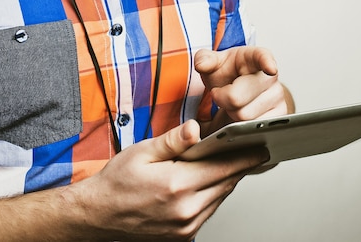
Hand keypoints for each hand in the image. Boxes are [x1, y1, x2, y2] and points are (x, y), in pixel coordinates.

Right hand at [79, 119, 268, 240]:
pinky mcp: (183, 235)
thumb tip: (195, 129)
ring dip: (226, 180)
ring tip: (230, 160)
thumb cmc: (118, 181)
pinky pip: (208, 210)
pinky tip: (208, 180)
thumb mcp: (143, 152)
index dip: (245, 156)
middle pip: (225, 184)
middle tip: (252, 148)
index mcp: (177, 186)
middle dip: (239, 165)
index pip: (223, 169)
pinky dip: (213, 194)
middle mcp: (185, 210)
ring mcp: (186, 226)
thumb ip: (173, 141)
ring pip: (219, 198)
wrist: (99, 214)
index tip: (261, 147)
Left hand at [194, 46, 288, 127]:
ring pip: (244, 117)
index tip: (270, 68)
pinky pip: (254, 128)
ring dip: (232, 113)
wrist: (239, 90)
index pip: (262, 57)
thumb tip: (201, 64)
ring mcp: (277, 97)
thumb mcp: (213, 63)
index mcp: (254, 57)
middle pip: (237, 98)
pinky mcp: (280, 116)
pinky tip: (242, 113)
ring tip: (234, 103)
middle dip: (223, 99)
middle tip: (223, 93)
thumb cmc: (228, 74)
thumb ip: (204, 60)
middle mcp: (270, 77)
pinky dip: (242, 126)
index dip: (266, 62)